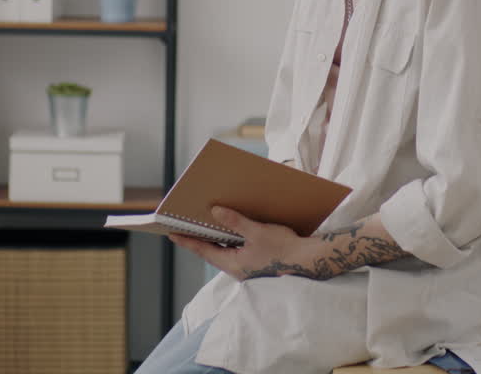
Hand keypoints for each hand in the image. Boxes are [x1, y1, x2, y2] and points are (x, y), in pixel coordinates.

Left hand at [169, 206, 320, 280]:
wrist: (310, 262)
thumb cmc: (284, 248)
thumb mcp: (258, 232)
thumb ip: (235, 222)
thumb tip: (215, 211)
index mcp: (234, 264)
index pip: (204, 250)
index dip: (187, 241)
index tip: (171, 234)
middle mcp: (238, 268)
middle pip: (212, 252)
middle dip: (199, 239)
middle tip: (185, 227)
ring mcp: (248, 268)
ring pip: (226, 252)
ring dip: (216, 239)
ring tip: (205, 224)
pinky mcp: (258, 264)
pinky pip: (238, 251)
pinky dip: (231, 240)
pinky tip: (233, 229)